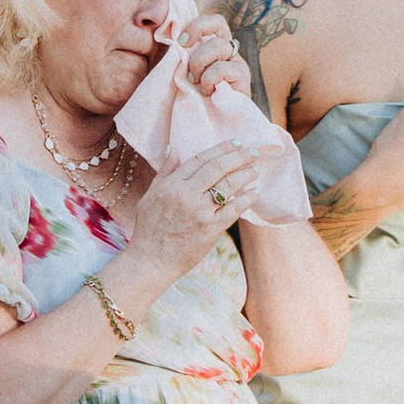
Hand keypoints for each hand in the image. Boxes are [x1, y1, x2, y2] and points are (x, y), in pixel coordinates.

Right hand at [120, 133, 269, 290]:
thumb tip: (172, 147)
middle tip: (252, 152)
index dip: (221, 149)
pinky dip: (246, 198)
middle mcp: (186, 195)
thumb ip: (165, 171)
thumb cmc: (149, 228)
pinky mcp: (211, 228)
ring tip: (255, 169)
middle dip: (238, 157)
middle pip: (218, 168)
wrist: (151, 260)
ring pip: (228, 186)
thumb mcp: (150, 195)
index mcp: (172, 185)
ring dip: (245, 174)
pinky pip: (234, 209)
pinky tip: (255, 192)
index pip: (200, 159)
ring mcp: (200, 212)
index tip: (236, 143)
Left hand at [176, 10, 248, 100]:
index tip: (180, 40)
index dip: (197, 24)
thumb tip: (167, 37)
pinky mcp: (243, 79)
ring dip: (199, 63)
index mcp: (214, 48)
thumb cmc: (194, 102)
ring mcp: (237, 65)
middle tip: (185, 60)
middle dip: (195, 37)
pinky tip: (209, 93)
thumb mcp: (182, 75)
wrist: (212, 131)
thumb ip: (179, 57)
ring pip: (219, 45)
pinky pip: (223, 68)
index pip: (214, 22)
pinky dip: (209, 79)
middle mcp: (229, 53)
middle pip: (218, 25)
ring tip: (196, 83)